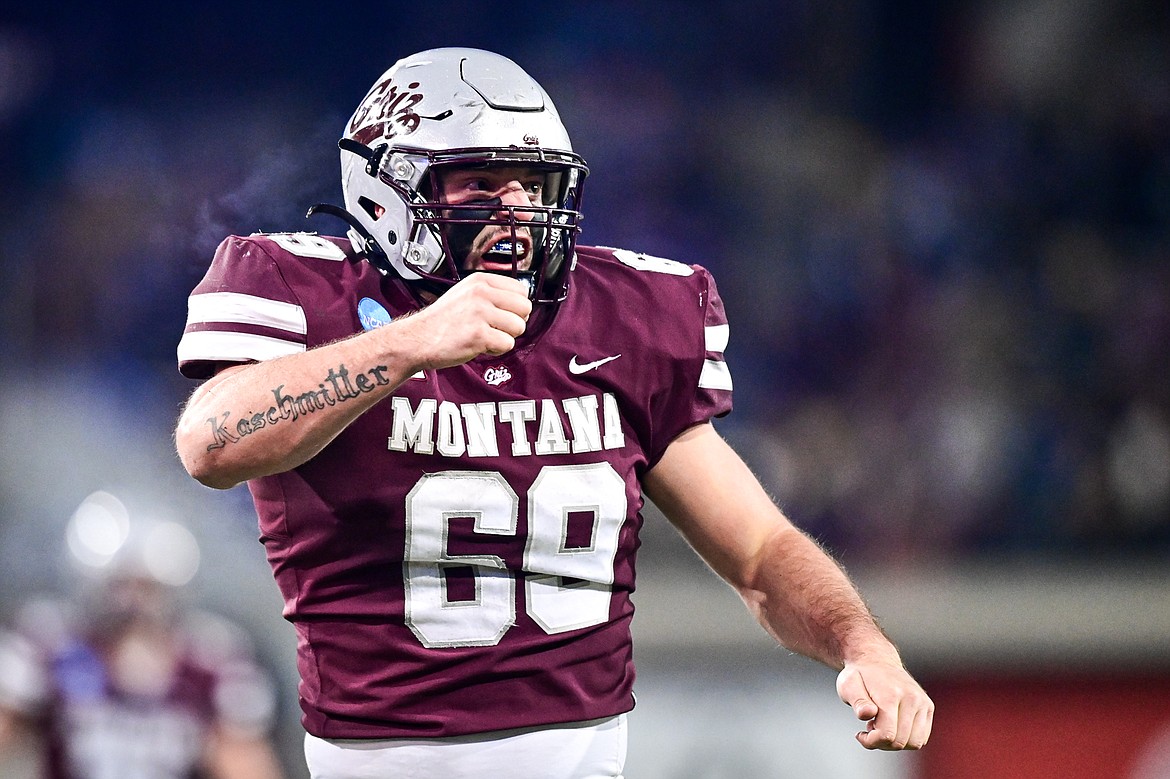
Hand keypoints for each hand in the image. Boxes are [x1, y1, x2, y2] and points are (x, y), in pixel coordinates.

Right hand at [398, 273, 532, 370]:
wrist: (417, 339)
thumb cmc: (442, 321)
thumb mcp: (465, 294)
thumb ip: (491, 295)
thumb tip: (520, 303)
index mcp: (480, 281)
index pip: (521, 290)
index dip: (516, 306)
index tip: (503, 314)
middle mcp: (481, 293)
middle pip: (525, 308)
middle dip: (515, 322)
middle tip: (496, 328)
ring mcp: (480, 313)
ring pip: (519, 327)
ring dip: (505, 337)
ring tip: (486, 336)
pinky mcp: (479, 335)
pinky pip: (507, 344)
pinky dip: (496, 350)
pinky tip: (479, 345)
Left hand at [836, 659, 933, 749]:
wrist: (876, 659)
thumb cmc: (859, 675)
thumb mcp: (848, 685)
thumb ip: (857, 702)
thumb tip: (868, 714)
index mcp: (891, 694)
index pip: (887, 734)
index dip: (871, 741)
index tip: (860, 734)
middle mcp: (912, 698)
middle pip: (900, 742)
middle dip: (881, 742)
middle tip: (869, 727)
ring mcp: (923, 702)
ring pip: (915, 743)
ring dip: (895, 742)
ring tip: (882, 725)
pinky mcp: (928, 707)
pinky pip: (922, 737)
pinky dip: (907, 739)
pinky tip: (893, 725)